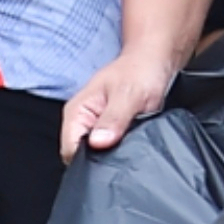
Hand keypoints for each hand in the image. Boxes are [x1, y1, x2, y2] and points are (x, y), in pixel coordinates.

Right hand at [63, 44, 183, 158]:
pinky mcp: (107, 131)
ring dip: (113, 153)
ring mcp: (94, 127)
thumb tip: (99, 142)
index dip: (87, 161)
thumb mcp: (129, 95)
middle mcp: (81, 121)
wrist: (152, 62)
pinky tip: (132, 140)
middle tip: (124, 146)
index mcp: (77, 112)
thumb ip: (113, 119)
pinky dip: (120, 149)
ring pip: (96, 154)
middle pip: (81, 156)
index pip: (70, 150)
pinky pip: (109, 149)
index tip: (108, 158)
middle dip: (102, 159)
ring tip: (130, 139)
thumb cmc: (140, 71)